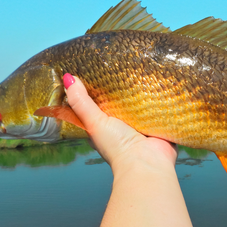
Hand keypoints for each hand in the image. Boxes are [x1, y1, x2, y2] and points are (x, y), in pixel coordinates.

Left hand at [63, 73, 177, 171]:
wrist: (146, 163)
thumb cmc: (117, 147)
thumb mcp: (94, 122)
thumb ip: (81, 102)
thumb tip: (67, 78)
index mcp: (104, 126)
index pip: (98, 104)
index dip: (96, 89)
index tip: (96, 70)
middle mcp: (122, 125)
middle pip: (119, 101)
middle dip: (120, 86)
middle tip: (121, 63)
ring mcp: (142, 124)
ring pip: (140, 101)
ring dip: (141, 90)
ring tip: (141, 65)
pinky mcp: (158, 122)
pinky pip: (159, 104)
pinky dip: (159, 95)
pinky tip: (159, 80)